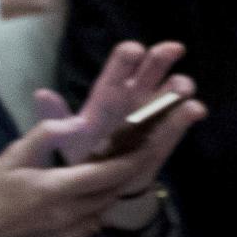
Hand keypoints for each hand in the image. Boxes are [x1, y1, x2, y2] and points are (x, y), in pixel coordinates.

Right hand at [0, 114, 167, 236]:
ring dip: (111, 190)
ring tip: (111, 172)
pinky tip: (86, 198)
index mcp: (57, 189)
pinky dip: (95, 210)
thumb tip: (80, 121)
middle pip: (113, 190)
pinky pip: (94, 224)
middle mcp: (70, 215)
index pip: (110, 173)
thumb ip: (46, 134)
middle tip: (135, 153)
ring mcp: (72, 235)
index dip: (134, 159)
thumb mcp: (13, 156)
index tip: (149, 143)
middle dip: (127, 172)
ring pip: (105, 207)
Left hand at [31, 39, 204, 222]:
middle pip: (151, 69)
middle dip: (162, 57)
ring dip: (178, 87)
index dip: (127, 57)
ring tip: (183, 88)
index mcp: (108, 94)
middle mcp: (134, 97)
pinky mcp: (166, 134)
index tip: (135, 50)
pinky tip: (195, 110)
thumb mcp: (62, 137)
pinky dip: (188, 114)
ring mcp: (153, 115)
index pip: (119, 67)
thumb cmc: (80, 155)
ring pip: (170, 92)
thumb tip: (41, 93)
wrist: (99, 187)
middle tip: (173, 49)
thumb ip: (54, 116)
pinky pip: (179, 121)